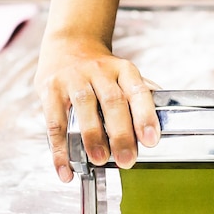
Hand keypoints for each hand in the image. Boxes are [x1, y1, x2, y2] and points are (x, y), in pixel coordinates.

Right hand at [34, 39, 159, 182]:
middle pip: (113, 101)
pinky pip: (54, 123)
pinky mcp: (50, 89)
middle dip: (121, 134)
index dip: (145, 116)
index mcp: (123, 70)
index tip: (150, 140)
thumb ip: (141, 95)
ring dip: (92, 137)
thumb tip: (164, 117)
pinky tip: (67, 169)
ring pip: (84, 107)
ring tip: (100, 159)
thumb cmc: (103, 70)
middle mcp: (100, 71)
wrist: (69, 45)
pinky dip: (59, 150)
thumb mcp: (125, 74)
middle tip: (127, 159)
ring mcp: (73, 78)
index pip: (138, 91)